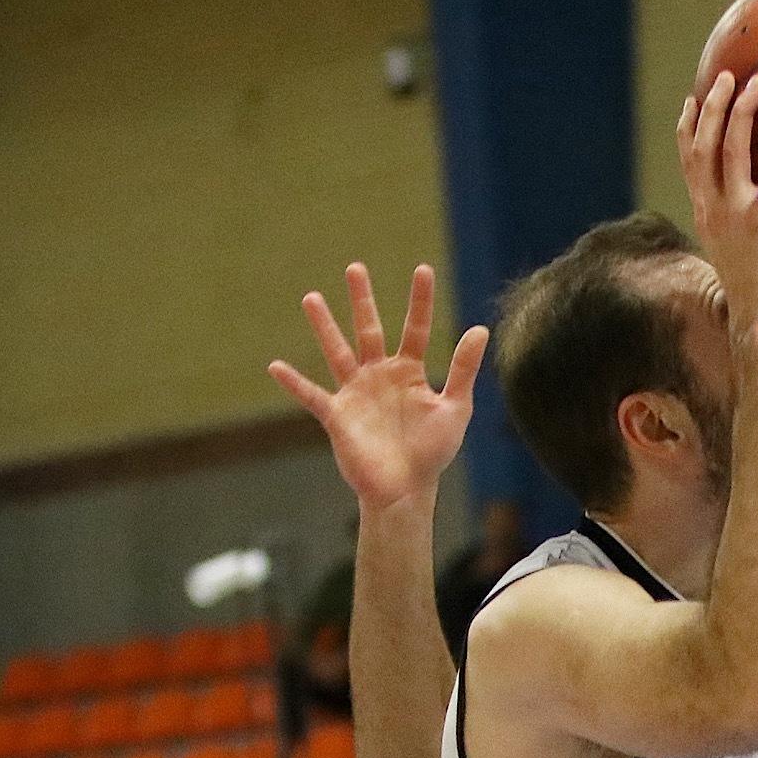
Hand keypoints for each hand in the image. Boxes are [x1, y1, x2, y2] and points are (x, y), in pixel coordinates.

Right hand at [269, 264, 488, 512]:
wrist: (406, 489)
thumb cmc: (433, 452)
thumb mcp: (455, 408)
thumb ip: (463, 369)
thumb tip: (480, 328)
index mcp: (409, 372)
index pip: (415, 327)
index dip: (419, 300)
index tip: (423, 269)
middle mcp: (379, 376)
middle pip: (369, 329)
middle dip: (362, 299)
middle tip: (355, 267)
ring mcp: (356, 393)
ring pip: (337, 352)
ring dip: (325, 326)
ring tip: (312, 297)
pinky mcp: (338, 416)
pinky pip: (312, 396)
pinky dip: (294, 383)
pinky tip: (276, 366)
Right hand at [678, 72, 757, 330]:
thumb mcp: (747, 256)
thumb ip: (754, 231)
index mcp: (705, 213)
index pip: (688, 162)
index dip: (687, 129)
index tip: (691, 103)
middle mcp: (712, 207)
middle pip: (700, 144)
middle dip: (711, 106)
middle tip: (727, 77)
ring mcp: (734, 210)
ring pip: (727, 147)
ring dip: (740, 110)